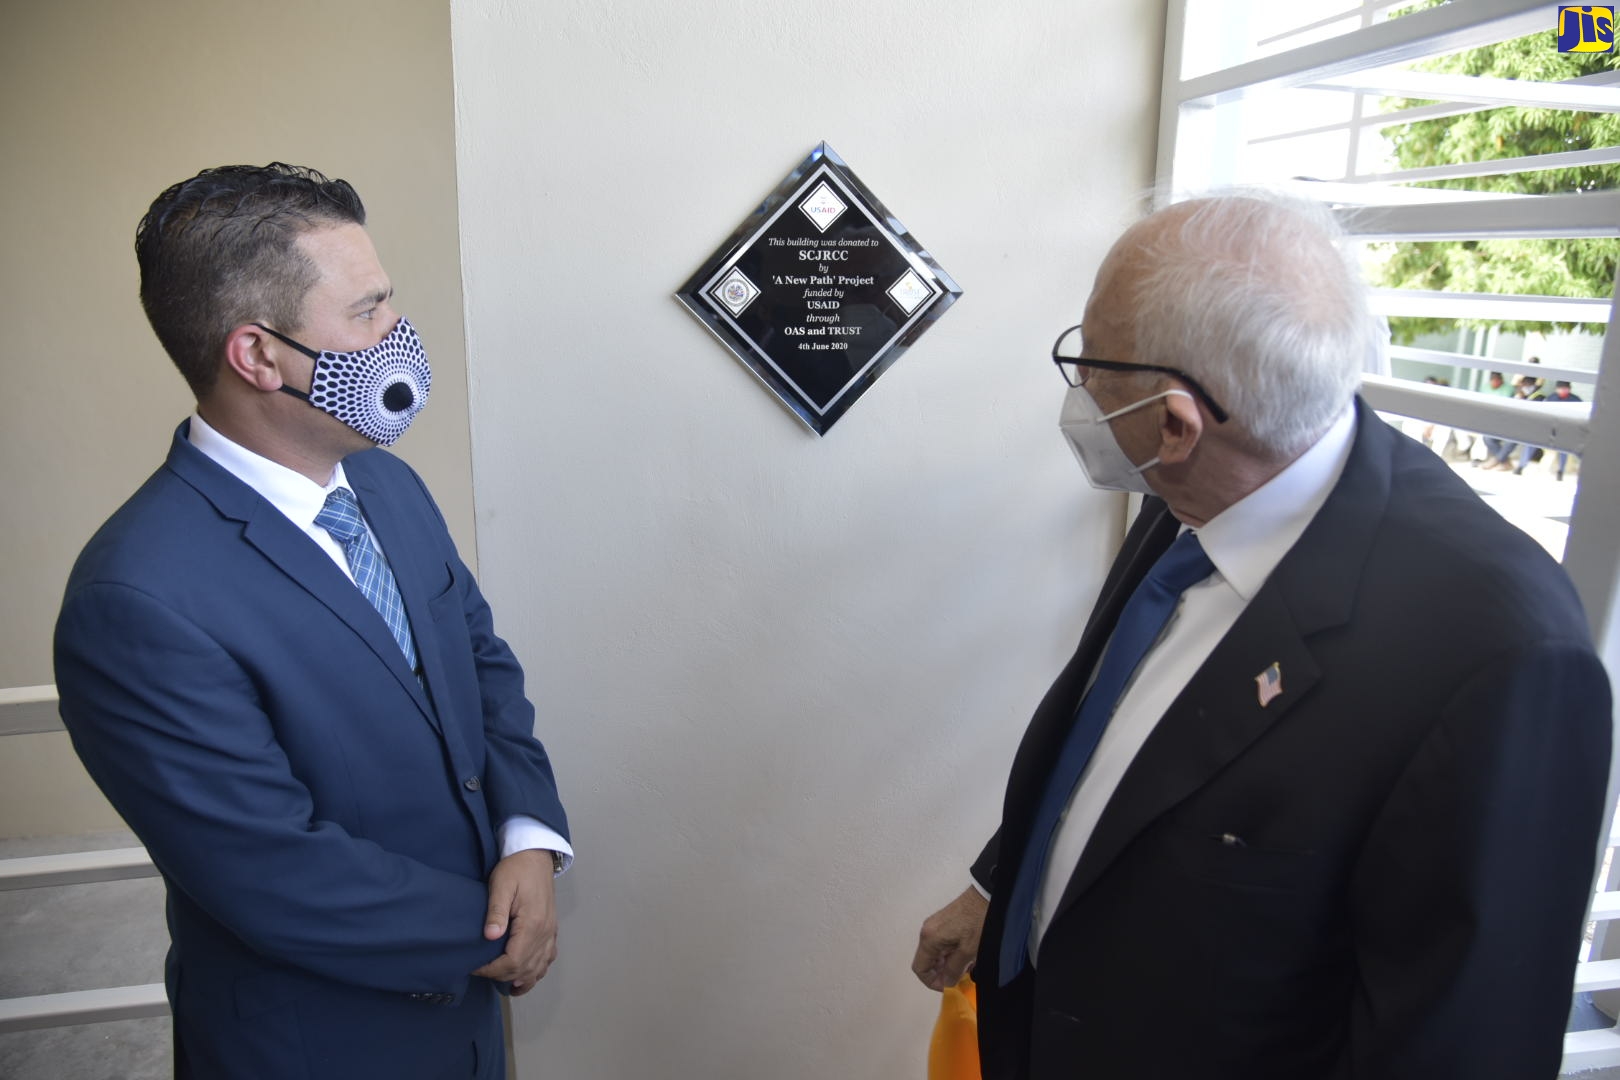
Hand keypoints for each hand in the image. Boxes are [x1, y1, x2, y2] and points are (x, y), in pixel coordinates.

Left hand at [470, 849, 556, 994]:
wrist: (536, 855)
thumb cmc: (516, 868)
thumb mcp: (501, 886)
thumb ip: (496, 911)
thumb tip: (491, 936)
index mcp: (532, 924)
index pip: (513, 961)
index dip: (493, 970)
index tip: (475, 967)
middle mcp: (545, 932)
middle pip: (525, 968)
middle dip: (503, 976)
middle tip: (482, 972)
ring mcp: (550, 932)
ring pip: (539, 968)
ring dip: (522, 979)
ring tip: (504, 986)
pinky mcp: (551, 929)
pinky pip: (548, 958)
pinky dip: (537, 971)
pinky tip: (525, 975)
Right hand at [912, 886, 987, 990]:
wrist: (986, 894)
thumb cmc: (977, 922)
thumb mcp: (968, 950)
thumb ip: (954, 969)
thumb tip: (945, 983)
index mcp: (929, 939)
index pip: (919, 968)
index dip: (932, 982)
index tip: (949, 985)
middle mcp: (927, 931)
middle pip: (926, 961)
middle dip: (942, 973)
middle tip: (961, 977)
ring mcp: (934, 925)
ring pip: (935, 953)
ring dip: (948, 964)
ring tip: (967, 966)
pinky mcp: (942, 922)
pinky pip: (941, 944)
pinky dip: (950, 953)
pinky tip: (966, 955)